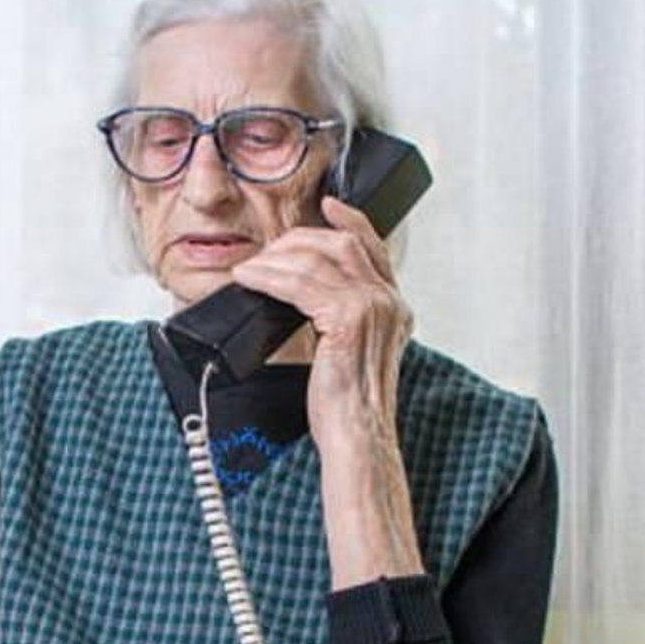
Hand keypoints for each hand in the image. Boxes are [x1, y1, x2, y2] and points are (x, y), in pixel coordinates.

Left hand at [230, 196, 422, 583]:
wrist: (357, 436)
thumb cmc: (347, 407)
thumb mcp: (346, 353)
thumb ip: (336, 320)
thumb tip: (293, 295)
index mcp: (394, 308)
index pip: (373, 248)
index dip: (350, 222)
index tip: (329, 206)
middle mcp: (390, 302)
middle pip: (342, 245)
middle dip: (299, 241)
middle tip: (267, 252)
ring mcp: (373, 308)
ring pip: (318, 261)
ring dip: (276, 260)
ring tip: (250, 268)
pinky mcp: (349, 320)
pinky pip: (302, 284)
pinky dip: (271, 277)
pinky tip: (251, 279)